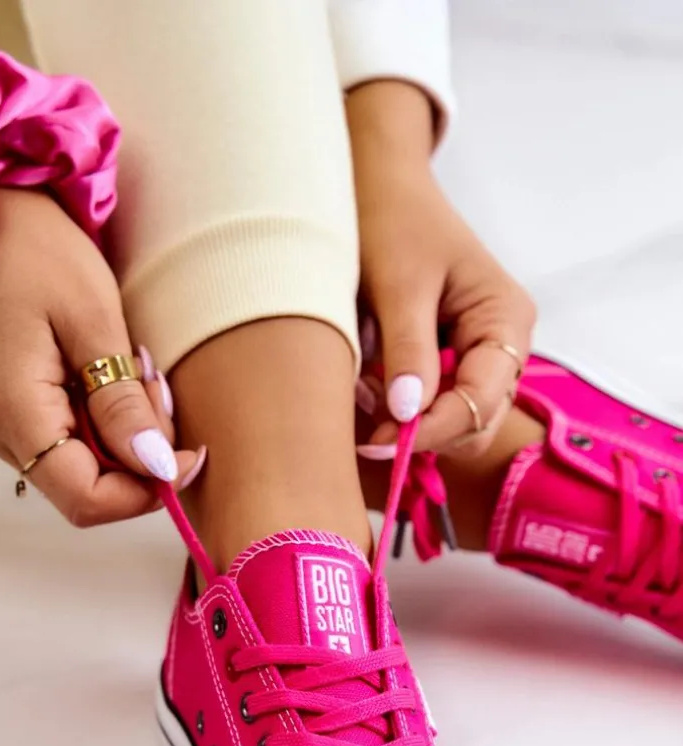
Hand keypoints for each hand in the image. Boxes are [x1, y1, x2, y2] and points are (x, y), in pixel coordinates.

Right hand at [0, 188, 202, 525]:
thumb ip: (122, 403)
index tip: (188, 456)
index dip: (144, 492)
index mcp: (14, 413)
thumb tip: (155, 467)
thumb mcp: (94, 320)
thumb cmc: (40, 254)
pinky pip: (73, 444)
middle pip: (88, 490)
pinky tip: (118, 378)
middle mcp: (0, 434)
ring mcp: (5, 427)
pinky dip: (109, 424)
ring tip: (137, 373)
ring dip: (128, 437)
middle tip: (158, 390)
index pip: (85, 499)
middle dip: (140, 457)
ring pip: (85, 470)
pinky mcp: (17, 415)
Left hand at [347, 82, 535, 458]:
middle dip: (422, 431)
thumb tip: (408, 414)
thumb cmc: (392, 219)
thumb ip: (407, 350)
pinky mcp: (448, 358)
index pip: (482, 402)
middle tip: (364, 426)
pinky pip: (432, 403)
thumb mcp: (398, 284)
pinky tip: (367, 388)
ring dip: (408, 423)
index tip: (381, 441)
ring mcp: (477, 354)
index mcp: (505, 318)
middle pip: (475, 422)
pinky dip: (400, 407)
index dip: (435, 430)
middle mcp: (502, 343)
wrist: (375, 184)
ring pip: (452, 420)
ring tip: (361, 397)